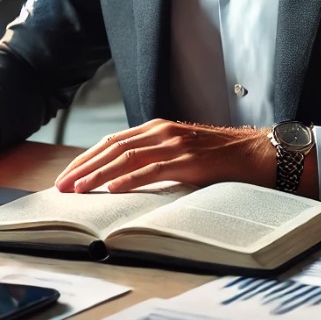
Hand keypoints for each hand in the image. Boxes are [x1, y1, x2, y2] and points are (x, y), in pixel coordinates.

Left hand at [53, 119, 273, 193]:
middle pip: (112, 147)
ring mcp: (175, 144)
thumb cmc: (221, 158)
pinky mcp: (189, 161)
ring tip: (78, 190)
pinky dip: (129, 179)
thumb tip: (124, 179)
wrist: (258, 154)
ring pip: (126, 158)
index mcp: (158, 129)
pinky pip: (152, 170)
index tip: (67, 176)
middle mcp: (162, 132)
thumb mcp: (182, 152)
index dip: (86, 159)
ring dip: (98, 175)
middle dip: (83, 167)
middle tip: (62, 186)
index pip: (112, 142)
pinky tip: (112, 189)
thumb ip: (156, 158)